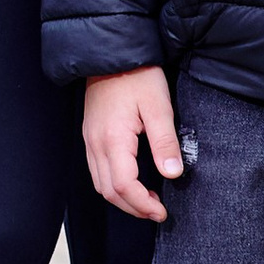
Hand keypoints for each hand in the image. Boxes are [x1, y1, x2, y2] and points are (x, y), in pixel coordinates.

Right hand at [82, 66, 183, 221]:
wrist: (113, 52)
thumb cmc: (137, 75)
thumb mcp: (159, 105)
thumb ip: (165, 141)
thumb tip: (173, 173)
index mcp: (113, 139)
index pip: (124, 186)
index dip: (143, 204)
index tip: (162, 211)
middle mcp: (96, 144)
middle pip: (109, 191)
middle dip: (133, 208)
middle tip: (157, 211)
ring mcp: (90, 140)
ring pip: (100, 184)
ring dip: (122, 198)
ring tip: (147, 200)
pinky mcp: (91, 135)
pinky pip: (97, 170)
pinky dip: (113, 184)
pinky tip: (132, 181)